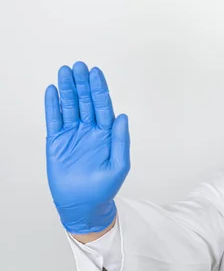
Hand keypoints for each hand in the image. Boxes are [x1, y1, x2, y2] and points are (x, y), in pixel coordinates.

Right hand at [45, 62, 129, 233]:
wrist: (83, 205)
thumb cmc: (104, 187)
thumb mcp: (119, 165)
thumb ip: (121, 140)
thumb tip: (123, 116)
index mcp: (107, 134)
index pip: (103, 106)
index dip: (99, 89)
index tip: (96, 73)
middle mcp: (90, 130)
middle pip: (86, 101)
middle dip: (83, 84)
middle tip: (79, 66)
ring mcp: (73, 134)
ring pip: (70, 106)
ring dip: (68, 89)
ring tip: (65, 71)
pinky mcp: (57, 141)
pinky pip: (54, 119)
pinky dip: (53, 105)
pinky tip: (53, 90)